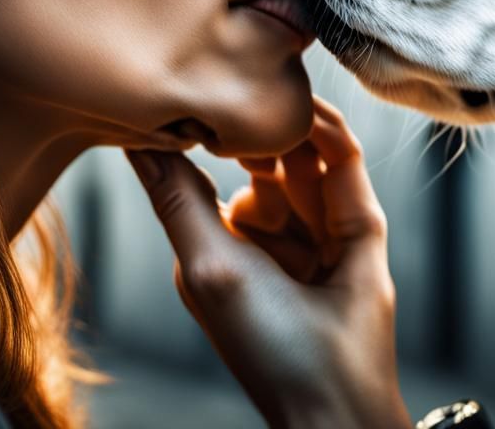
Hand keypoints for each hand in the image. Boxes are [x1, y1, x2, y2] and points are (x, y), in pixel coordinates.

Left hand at [126, 97, 410, 428]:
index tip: (199, 101)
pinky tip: (311, 116)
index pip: (216, 171)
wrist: (335, 393)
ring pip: (304, 150)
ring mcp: (318, 221)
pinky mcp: (360, 218)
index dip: (208, 137)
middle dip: (255, 132)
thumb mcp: (206, 265)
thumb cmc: (262, 343)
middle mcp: (272, 227)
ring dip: (291, 124)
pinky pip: (344, 159)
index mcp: (227, 241)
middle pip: (263, 155)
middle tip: (245, 113)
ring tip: (278, 110)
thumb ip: (176, 197)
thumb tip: (135, 141)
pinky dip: (330, 132)